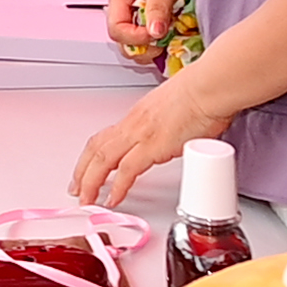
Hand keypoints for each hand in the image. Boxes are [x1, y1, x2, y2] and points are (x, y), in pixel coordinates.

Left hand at [69, 70, 227, 210]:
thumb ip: (170, 122)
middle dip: (82, 171)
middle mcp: (133, 124)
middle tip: (76, 188)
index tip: (88, 168)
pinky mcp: (152, 146)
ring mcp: (140, 135)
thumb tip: (175, 131)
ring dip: (91, 182)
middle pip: (96, 149)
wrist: (209, 88)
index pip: (106, 137)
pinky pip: (127, 171)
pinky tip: (113, 198)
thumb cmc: (202, 93)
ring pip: (103, 160)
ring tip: (87, 199)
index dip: (92, 155)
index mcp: (138, 115)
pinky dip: (117, 187)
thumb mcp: (176, 107)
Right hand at [103, 0, 192, 63]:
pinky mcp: (155, 22)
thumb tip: (155, 33)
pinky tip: (173, 40)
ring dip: (152, 49)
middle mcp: (126, 9)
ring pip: (138, 45)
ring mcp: (140, 17)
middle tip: (161, 45)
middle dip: (142, 48)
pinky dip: (162, 45)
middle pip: (123, 42)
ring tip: (168, 42)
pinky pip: (153, 41)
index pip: (116, 29)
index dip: (134, 37)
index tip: (155, 35)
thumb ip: (157, 9)